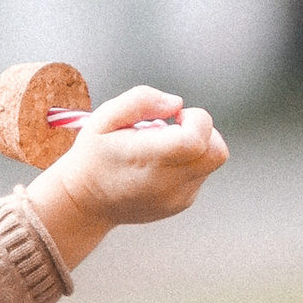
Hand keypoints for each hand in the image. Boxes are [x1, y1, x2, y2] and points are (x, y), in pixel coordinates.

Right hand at [26, 86, 227, 275]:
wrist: (85, 203)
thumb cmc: (93, 157)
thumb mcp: (104, 117)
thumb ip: (142, 99)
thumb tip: (176, 103)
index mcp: (149, 159)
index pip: (197, 138)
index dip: (195, 119)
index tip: (174, 117)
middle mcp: (168, 183)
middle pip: (217, 152)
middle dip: (203, 131)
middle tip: (174, 129)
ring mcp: (178, 197)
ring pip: (212, 162)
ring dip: (195, 146)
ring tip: (162, 147)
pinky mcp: (182, 203)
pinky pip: (201, 174)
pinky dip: (189, 163)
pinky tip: (160, 164)